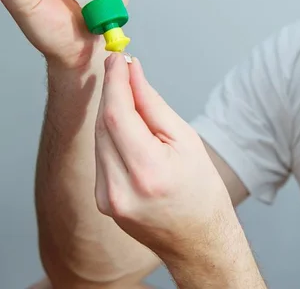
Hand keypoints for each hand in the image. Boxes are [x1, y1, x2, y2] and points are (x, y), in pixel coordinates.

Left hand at [94, 53, 237, 258]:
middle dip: (112, 92)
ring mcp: (107, 199)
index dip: (114, 82)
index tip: (116, 59)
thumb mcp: (186, 140)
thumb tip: (132, 73)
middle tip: (123, 69)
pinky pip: (100, 155)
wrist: (197, 240)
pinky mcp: (102, 201)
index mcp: (148, 173)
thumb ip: (153, 105)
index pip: (117, 115)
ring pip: (98, 138)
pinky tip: (127, 129)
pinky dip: (110, 135)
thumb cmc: (201, 191)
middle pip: (103, 124)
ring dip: (110, 112)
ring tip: (131, 99)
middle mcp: (120, 189)